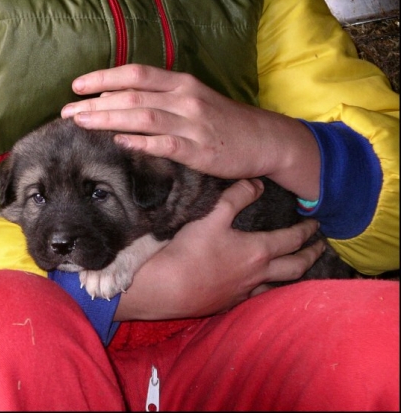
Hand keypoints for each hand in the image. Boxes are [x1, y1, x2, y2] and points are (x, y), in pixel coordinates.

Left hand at [62, 64, 320, 199]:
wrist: (264, 139)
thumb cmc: (224, 120)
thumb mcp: (194, 99)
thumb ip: (161, 97)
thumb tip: (121, 99)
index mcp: (181, 83)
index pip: (136, 73)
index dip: (104, 78)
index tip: (78, 85)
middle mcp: (184, 99)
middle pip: (132, 96)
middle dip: (96, 103)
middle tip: (68, 111)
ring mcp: (192, 124)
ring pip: (142, 117)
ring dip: (109, 119)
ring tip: (83, 122)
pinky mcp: (199, 149)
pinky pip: (165, 144)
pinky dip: (141, 142)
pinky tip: (121, 142)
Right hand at [114, 179, 324, 320]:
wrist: (168, 288)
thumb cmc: (191, 250)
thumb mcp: (213, 215)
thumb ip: (237, 196)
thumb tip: (257, 184)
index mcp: (258, 251)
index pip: (291, 239)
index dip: (306, 230)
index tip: (316, 224)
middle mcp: (257, 275)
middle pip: (294, 267)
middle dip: (310, 256)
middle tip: (319, 248)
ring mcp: (244, 292)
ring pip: (277, 286)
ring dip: (291, 276)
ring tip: (295, 269)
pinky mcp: (228, 304)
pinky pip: (255, 297)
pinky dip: (264, 290)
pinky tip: (257, 287)